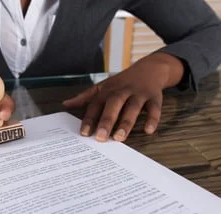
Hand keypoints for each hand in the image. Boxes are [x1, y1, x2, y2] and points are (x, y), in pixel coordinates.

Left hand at [63, 52, 183, 141]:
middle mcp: (122, 91)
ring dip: (126, 122)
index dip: (90, 119)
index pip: (96, 105)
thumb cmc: (122, 82)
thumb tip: (65, 104)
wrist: (150, 68)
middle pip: (113, 105)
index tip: (84, 133)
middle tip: (101, 138)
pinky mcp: (154, 97)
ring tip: (120, 137)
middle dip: (107, 121)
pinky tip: (148, 130)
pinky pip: (154, 108)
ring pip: (133, 107)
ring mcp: (139, 93)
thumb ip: (85, 97)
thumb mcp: (103, 87)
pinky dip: (152, 119)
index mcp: (107, 91)